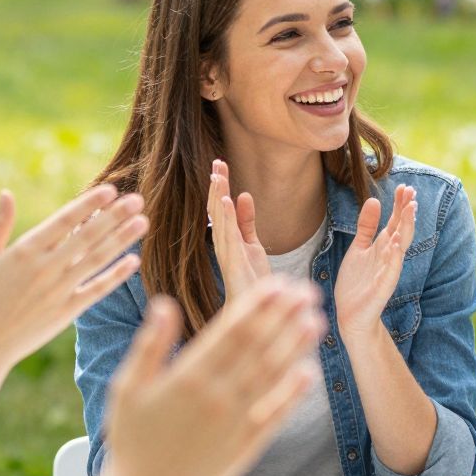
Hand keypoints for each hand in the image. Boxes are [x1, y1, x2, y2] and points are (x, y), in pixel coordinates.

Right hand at [0, 185, 148, 374]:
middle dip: (114, 216)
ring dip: (121, 240)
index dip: (88, 204)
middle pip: (87, 237)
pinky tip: (134, 260)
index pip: (64, 221)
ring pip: (96, 260)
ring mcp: (59, 290)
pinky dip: (116, 276)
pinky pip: (97, 290)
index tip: (110, 189)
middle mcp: (45, 268)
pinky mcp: (67, 311)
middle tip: (137, 200)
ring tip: (143, 222)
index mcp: (25, 251)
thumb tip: (6, 192)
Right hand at [102, 280, 321, 475]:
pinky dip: (292, 394)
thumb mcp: (127, 389)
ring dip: (295, 348)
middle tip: (307, 291)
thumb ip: (149, 346)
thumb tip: (163, 304)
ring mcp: (234, 424)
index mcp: (187, 378)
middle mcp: (216, 398)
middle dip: (284, 318)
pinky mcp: (244, 447)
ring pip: (271, 377)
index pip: (231, 333)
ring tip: (315, 321)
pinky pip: (274, 415)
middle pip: (258, 349)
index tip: (278, 284)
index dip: (257, 307)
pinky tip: (309, 372)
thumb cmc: (131, 440)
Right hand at [208, 158, 272, 302]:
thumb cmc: (252, 280)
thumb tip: (243, 194)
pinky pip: (229, 237)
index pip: (220, 207)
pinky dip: (226, 218)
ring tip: (218, 176)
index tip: (220, 163)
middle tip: (217, 162)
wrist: (258, 313)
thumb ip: (247, 221)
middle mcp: (223, 244)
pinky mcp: (234, 264)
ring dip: (218, 197)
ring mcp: (227, 254)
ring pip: (220, 221)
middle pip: (217, 210)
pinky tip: (225, 202)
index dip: (219, 186)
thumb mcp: (252, 244)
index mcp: (227, 238)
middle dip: (217, 186)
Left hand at [333, 184, 414, 344]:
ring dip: (406, 227)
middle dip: (406, 211)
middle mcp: (389, 256)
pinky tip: (397, 243)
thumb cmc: (356, 282)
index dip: (400, 204)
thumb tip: (374, 200)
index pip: (395, 221)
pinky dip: (395, 256)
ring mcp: (388, 270)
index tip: (404, 186)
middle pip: (401, 228)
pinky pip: (391, 269)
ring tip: (410, 209)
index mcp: (383, 246)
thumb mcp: (359, 248)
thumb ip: (367, 226)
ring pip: (400, 245)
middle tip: (411, 191)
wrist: (351, 315)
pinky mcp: (383, 286)